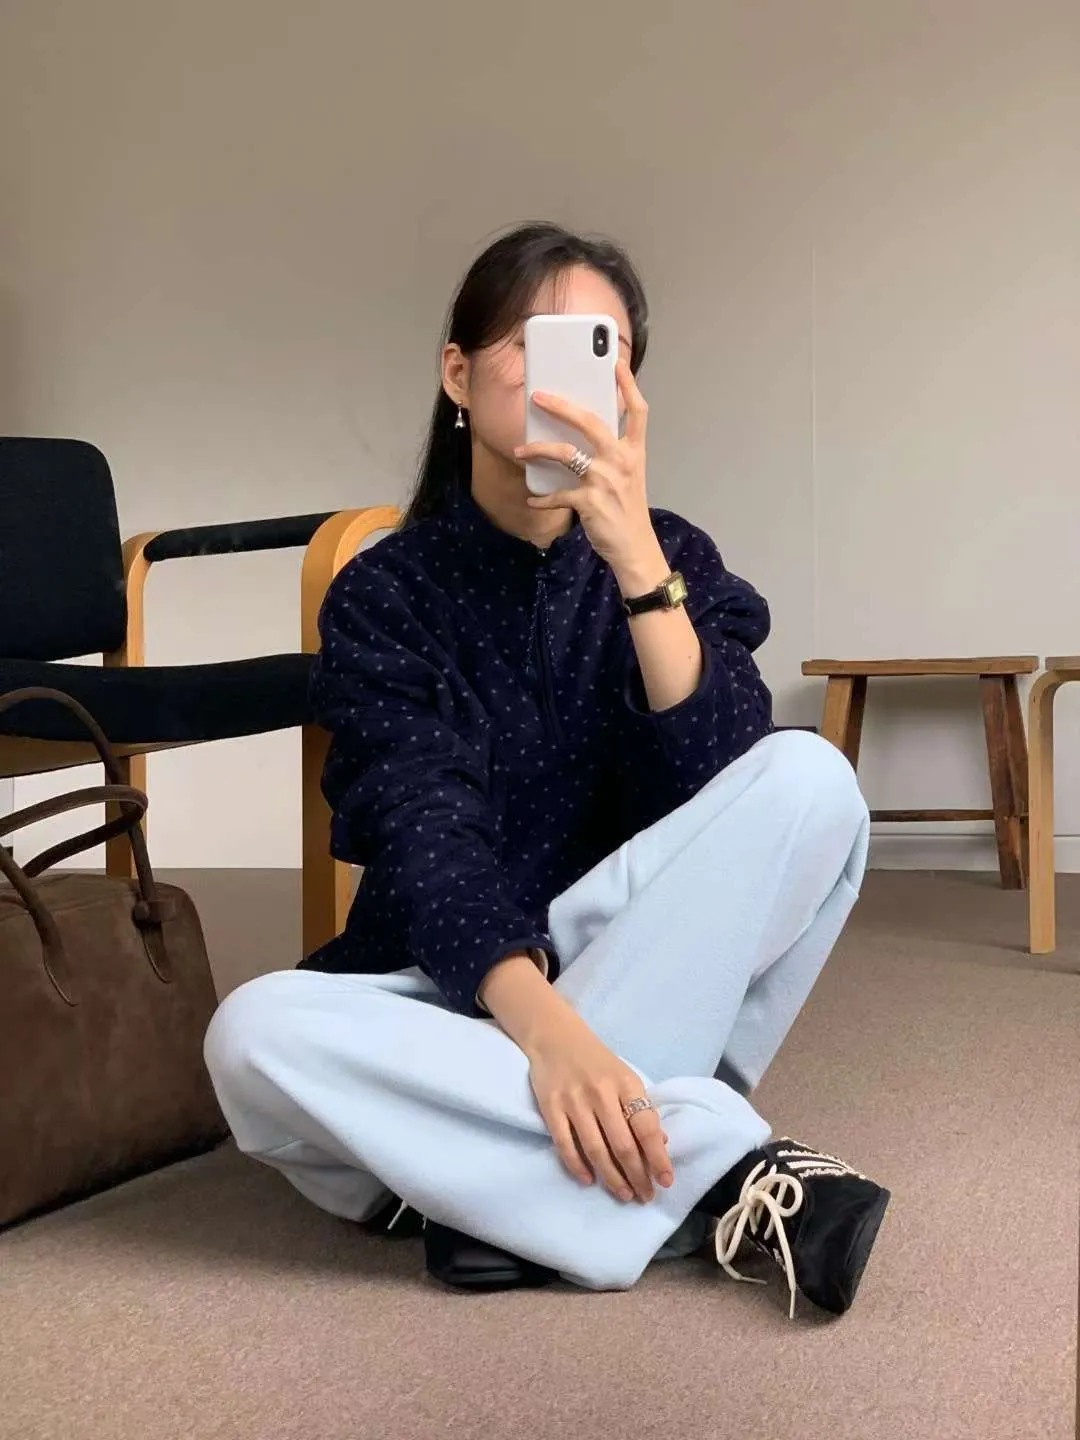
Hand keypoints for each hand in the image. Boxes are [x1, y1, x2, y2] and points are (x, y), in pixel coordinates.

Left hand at [514, 359, 660, 577]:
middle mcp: (621, 461)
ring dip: (538, 450)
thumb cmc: (628, 510)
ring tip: (521, 450)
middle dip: (561, 406)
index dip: (628, 385)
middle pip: (590, 422)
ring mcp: (605, 480)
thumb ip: (612, 454)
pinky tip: (532, 499)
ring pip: (565, 454)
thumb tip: (581, 435)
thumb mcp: (628, 476)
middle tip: (538, 396)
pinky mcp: (589, 502)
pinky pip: (557, 494)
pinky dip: (541, 498)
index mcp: (633, 452)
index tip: (616, 363)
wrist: (634, 547)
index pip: (637, 412)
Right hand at [525, 1013, 673, 1202]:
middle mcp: (601, 1093)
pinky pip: (565, 1145)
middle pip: (622, 1145)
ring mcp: (574, 1101)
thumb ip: (641, 1109)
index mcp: (626, 1083)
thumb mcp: (625, 1077)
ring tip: (624, 1194)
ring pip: (595, 1150)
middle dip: (637, 1176)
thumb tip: (662, 1144)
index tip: (665, 1181)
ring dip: (612, 1178)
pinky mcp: (550, 1108)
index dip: (658, 1157)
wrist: (555, 1037)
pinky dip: (577, 1166)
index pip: (646, 1127)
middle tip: (645, 1196)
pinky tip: (589, 1180)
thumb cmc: (597, 1062)